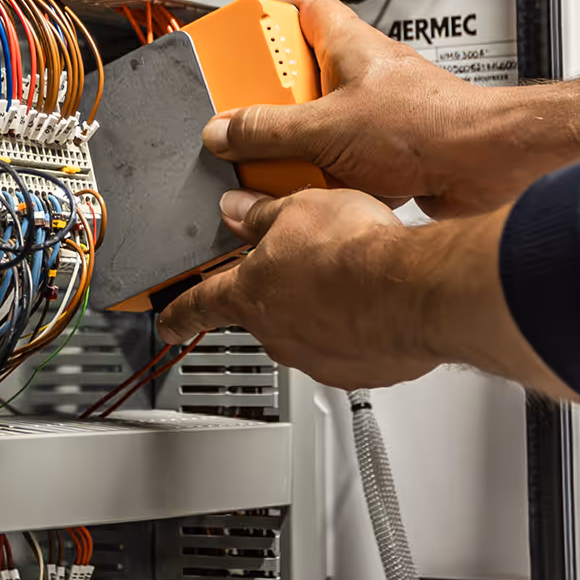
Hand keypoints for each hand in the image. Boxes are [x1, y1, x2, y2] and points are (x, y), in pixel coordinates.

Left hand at [157, 187, 575, 399]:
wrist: (413, 290)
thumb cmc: (356, 251)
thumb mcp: (299, 208)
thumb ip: (262, 214)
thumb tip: (240, 210)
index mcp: (251, 293)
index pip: (199, 305)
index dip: (178, 314)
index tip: (166, 324)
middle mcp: (277, 332)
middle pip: (263, 313)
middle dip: (280, 291)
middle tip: (308, 264)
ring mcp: (316, 356)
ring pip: (308, 329)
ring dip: (322, 308)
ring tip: (351, 277)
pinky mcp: (356, 370)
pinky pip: (348, 345)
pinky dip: (357, 326)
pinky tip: (375, 301)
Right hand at [204, 0, 515, 216]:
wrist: (487, 166)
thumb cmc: (433, 125)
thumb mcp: (326, 128)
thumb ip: (269, 130)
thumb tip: (226, 130)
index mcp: (350, 45)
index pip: (305, 7)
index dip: (270, 15)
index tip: (240, 37)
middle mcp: (365, 74)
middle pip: (303, 76)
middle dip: (276, 102)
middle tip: (251, 117)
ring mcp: (379, 113)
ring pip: (322, 123)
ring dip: (302, 147)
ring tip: (285, 161)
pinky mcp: (390, 151)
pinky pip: (343, 159)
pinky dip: (328, 175)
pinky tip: (321, 189)